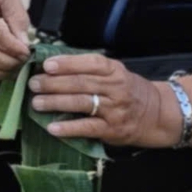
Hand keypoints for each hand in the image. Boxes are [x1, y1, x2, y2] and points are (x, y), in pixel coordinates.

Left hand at [31, 54, 175, 147]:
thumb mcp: (116, 74)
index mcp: (114, 70)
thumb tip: (52, 67)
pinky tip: (52, 127)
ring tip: (36, 103)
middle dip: (53, 83)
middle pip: (81, 83)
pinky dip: (68, 127)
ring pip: (81, 103)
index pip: (89, 63)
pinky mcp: (112, 129)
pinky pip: (87, 127)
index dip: (67, 63)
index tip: (46, 65)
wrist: (158, 114)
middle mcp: (115, 88)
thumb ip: (90, 70)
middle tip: (33, 84)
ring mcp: (114, 109)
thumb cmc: (128, 91)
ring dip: (55, 102)